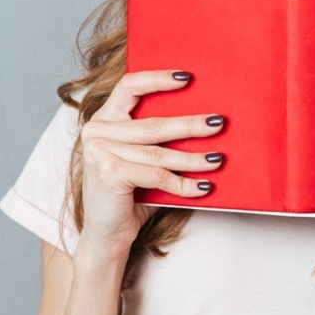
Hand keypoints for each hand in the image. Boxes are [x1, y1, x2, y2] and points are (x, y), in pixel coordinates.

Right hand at [77, 70, 225, 263]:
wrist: (105, 237)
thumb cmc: (127, 197)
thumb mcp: (139, 161)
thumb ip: (155, 142)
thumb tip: (202, 123)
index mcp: (102, 120)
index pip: (129, 86)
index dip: (158, 79)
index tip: (187, 77)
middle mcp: (96, 131)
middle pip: (153, 123)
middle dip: (190, 124)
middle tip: (218, 122)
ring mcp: (99, 151)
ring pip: (159, 152)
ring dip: (194, 157)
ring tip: (218, 159)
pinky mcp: (108, 173)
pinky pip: (157, 175)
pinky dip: (184, 184)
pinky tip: (204, 187)